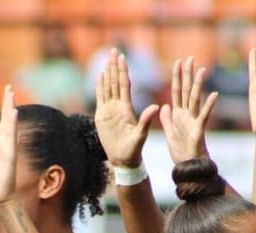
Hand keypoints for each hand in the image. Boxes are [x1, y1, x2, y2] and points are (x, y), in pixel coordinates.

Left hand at [0, 85, 17, 204]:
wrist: (1, 200)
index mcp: (0, 148)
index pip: (2, 126)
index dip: (3, 111)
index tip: (5, 95)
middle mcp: (6, 147)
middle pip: (7, 122)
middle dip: (8, 105)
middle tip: (9, 87)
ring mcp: (8, 152)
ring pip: (9, 128)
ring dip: (10, 111)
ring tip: (10, 95)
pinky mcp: (9, 157)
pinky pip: (10, 139)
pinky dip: (11, 126)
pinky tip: (12, 114)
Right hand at [94, 47, 158, 167]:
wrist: (123, 160)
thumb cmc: (133, 150)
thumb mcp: (141, 134)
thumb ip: (146, 120)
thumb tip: (155, 106)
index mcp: (127, 108)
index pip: (124, 84)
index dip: (123, 70)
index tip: (123, 57)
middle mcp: (118, 106)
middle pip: (115, 81)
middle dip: (114, 66)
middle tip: (114, 50)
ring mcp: (109, 111)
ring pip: (107, 87)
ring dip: (107, 72)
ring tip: (106, 59)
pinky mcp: (101, 117)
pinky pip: (100, 98)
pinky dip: (99, 87)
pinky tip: (100, 76)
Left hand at [159, 57, 217, 163]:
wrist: (187, 167)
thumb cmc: (180, 152)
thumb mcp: (169, 133)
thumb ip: (167, 119)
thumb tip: (165, 106)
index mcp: (178, 115)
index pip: (177, 92)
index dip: (176, 77)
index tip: (177, 62)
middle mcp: (187, 115)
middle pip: (186, 91)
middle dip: (187, 75)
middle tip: (189, 58)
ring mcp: (194, 121)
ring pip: (195, 100)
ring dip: (198, 85)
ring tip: (201, 70)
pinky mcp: (198, 130)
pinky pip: (204, 116)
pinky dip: (209, 106)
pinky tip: (214, 94)